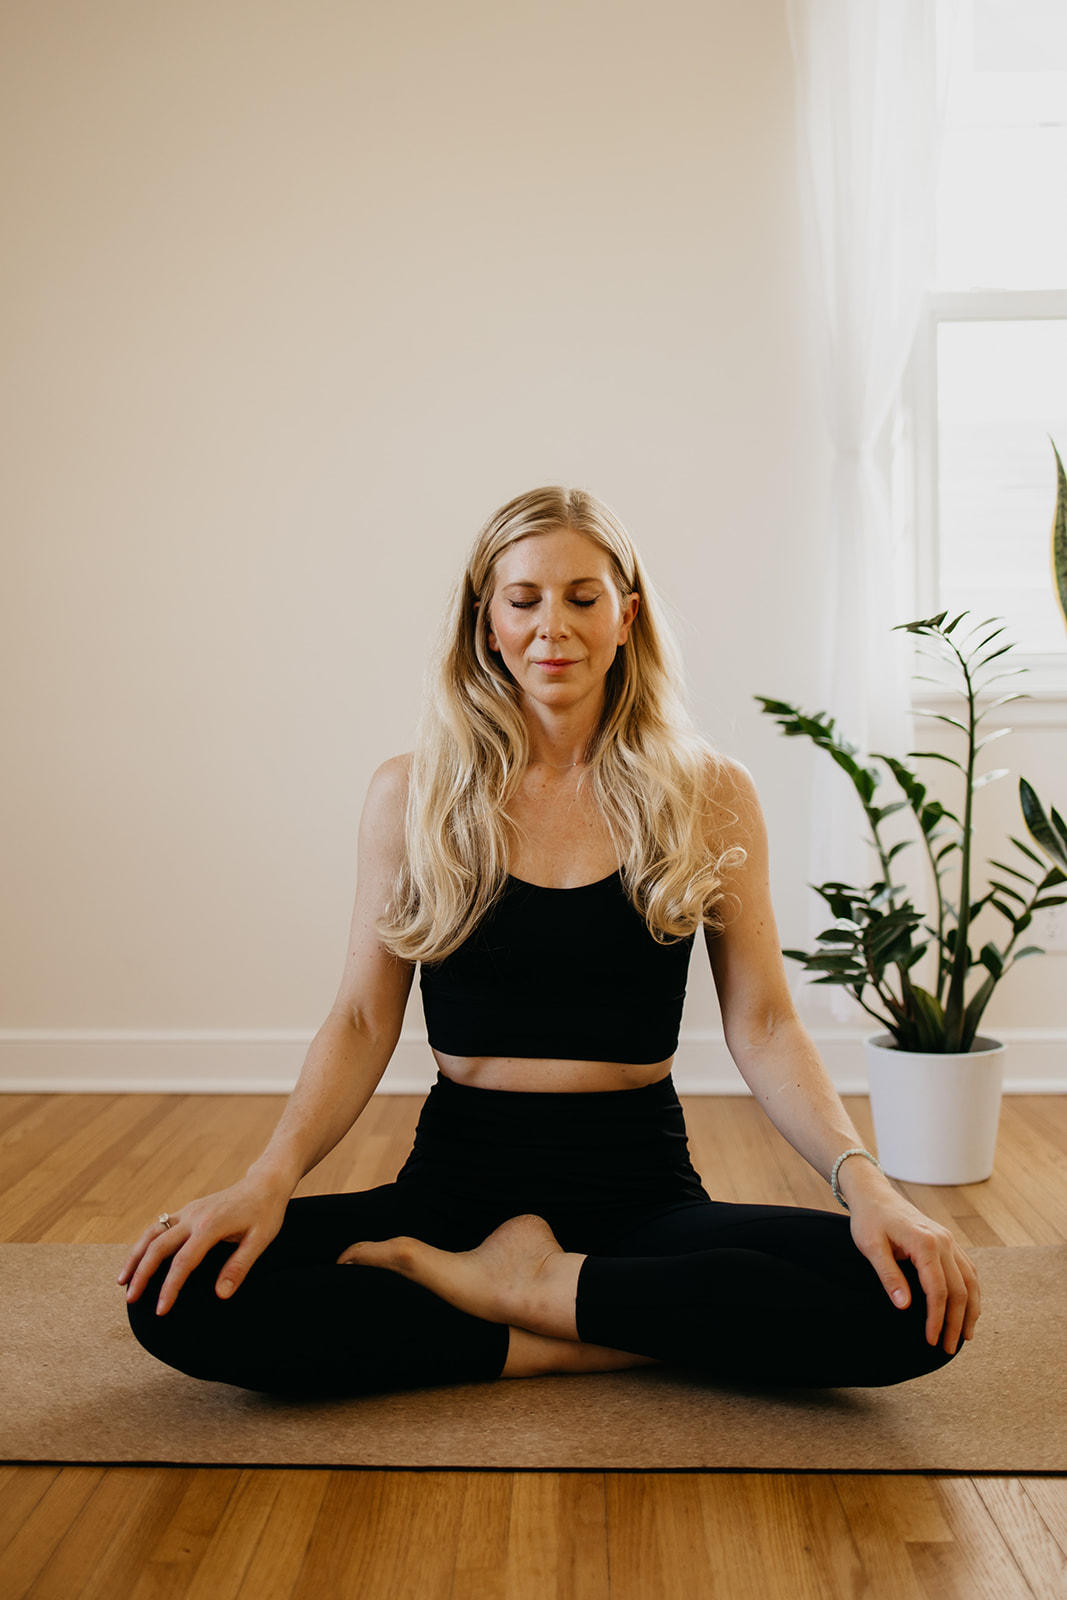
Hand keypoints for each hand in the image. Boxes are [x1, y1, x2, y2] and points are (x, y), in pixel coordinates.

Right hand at [117, 1177, 288, 1314]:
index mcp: (211, 1226)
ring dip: (135, 1256)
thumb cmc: (265, 1213)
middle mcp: (194, 1216)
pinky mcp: (188, 1210)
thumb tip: (221, 1295)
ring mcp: (188, 1211)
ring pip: (152, 1233)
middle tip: (131, 1300)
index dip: (169, 1288)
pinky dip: (144, 1243)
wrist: (264, 1183)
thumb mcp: (261, 1240)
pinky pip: (159, 1226)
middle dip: (141, 1274)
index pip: (183, 1262)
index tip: (161, 1310)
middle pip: (158, 1247)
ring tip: (122, 1281)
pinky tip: (139, 1258)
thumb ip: (239, 1267)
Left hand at [845, 1180, 980, 1353]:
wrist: (874, 1193)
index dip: (937, 1319)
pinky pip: (967, 1270)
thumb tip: (905, 1307)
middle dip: (957, 1322)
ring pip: (970, 1281)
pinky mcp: (947, 1241)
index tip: (931, 1340)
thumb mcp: (870, 1247)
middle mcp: (943, 1241)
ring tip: (966, 1336)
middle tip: (948, 1349)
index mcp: (925, 1243)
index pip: (937, 1290)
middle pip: (959, 1290)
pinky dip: (971, 1292)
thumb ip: (888, 1276)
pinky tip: (968, 1308)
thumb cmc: (868, 1219)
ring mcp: (948, 1241)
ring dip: (970, 1310)